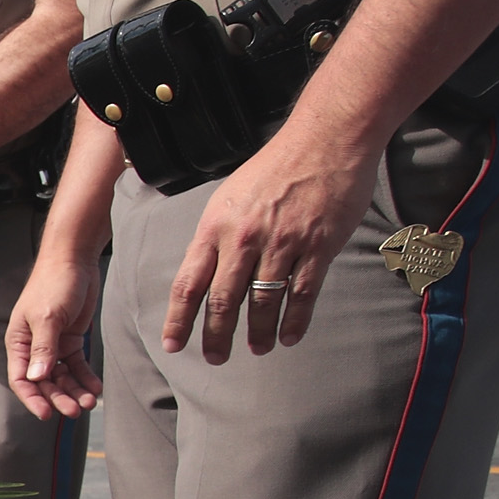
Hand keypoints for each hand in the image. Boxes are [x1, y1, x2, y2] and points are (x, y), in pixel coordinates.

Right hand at [7, 252, 104, 418]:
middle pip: (44, 382)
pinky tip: (95, 387)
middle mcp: (33, 348)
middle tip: (76, 410)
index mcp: (18, 342)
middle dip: (59, 398)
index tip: (47, 414)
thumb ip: (43, 349)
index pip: (21, 379)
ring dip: (74, 391)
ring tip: (90, 402)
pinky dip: (85, 377)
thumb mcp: (47, 317)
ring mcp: (53, 345)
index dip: (33, 399)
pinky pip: (77, 365)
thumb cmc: (53, 284)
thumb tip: (37, 378)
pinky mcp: (71, 340)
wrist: (74, 259)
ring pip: (62, 377)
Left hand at [161, 122, 377, 363]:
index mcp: (215, 227)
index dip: (179, 319)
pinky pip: (302, 293)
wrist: (325, 139)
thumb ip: (215, 237)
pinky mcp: (318, 246)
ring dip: (257, 332)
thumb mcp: (228, 198)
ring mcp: (283, 243)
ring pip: (263, 302)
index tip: (174, 344)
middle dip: (216, 336)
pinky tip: (288, 337)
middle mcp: (244, 239)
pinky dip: (294, 320)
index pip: (188, 283)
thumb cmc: (273, 168)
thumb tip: (202, 275)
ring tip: (255, 349)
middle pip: (223, 300)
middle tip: (215, 358)